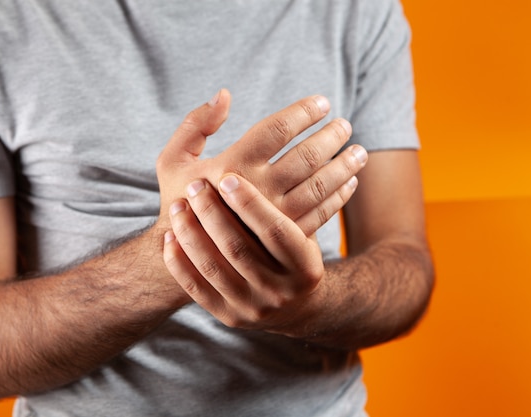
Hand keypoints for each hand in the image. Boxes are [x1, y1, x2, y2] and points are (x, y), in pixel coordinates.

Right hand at [156, 89, 366, 235]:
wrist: (186, 254)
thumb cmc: (180, 199)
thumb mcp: (171, 159)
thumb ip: (195, 124)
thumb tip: (224, 94)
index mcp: (231, 164)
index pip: (277, 129)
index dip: (304, 111)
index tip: (322, 103)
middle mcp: (256, 190)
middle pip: (307, 156)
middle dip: (332, 136)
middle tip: (345, 125)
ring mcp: (273, 217)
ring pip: (320, 185)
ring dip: (344, 166)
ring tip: (359, 152)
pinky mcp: (283, 239)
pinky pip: (320, 214)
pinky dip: (339, 197)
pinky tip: (349, 183)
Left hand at [163, 173, 327, 332]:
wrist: (294, 306)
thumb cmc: (293, 252)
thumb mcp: (305, 229)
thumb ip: (293, 198)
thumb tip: (275, 143)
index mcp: (305, 265)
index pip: (275, 230)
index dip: (250, 202)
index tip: (227, 175)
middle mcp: (280, 291)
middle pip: (239, 248)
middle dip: (212, 213)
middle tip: (196, 185)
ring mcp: (252, 307)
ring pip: (214, 266)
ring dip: (191, 232)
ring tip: (178, 205)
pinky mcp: (228, 317)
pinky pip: (195, 288)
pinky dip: (178, 260)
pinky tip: (170, 235)